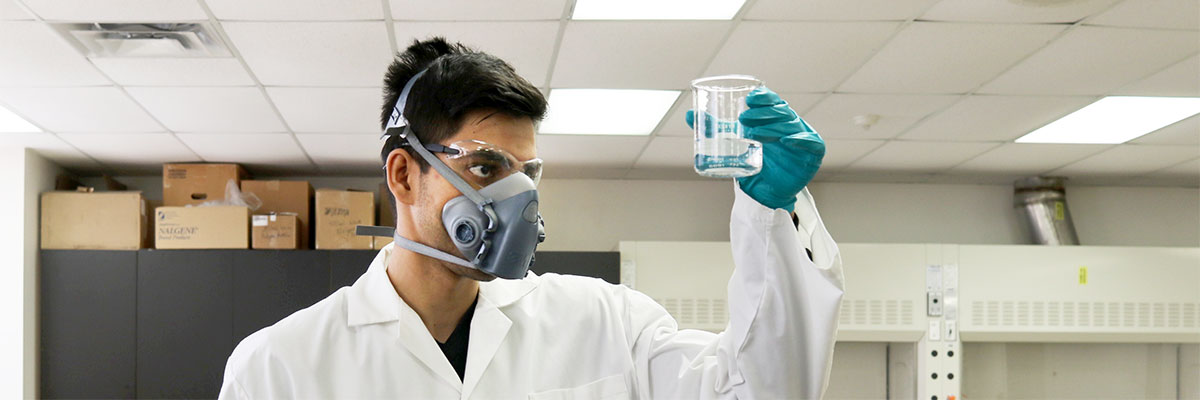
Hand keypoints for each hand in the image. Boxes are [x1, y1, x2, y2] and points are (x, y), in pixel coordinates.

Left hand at [687, 87, 824, 212]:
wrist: (767, 189)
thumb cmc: (754, 160)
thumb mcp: (734, 141)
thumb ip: (715, 127)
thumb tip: (690, 114)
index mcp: (775, 116)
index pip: (772, 100)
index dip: (763, 96)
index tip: (749, 98)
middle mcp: (790, 123)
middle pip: (781, 111)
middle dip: (763, 112)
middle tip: (744, 118)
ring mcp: (803, 136)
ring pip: (791, 125)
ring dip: (774, 126)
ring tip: (754, 133)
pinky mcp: (812, 153)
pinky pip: (811, 142)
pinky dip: (800, 140)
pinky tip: (788, 141)